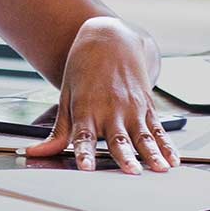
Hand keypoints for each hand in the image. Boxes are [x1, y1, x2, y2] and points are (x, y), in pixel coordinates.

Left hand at [24, 18, 178, 173]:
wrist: (109, 38)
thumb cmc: (84, 67)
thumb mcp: (66, 96)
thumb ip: (59, 130)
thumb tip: (36, 153)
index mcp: (87, 108)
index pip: (84, 136)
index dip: (85, 152)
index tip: (87, 167)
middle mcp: (112, 110)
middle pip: (119, 139)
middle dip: (126, 157)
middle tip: (132, 172)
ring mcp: (132, 108)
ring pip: (144, 136)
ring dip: (153, 154)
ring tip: (160, 168)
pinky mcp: (147, 106)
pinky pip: (158, 130)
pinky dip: (167, 145)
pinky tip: (173, 159)